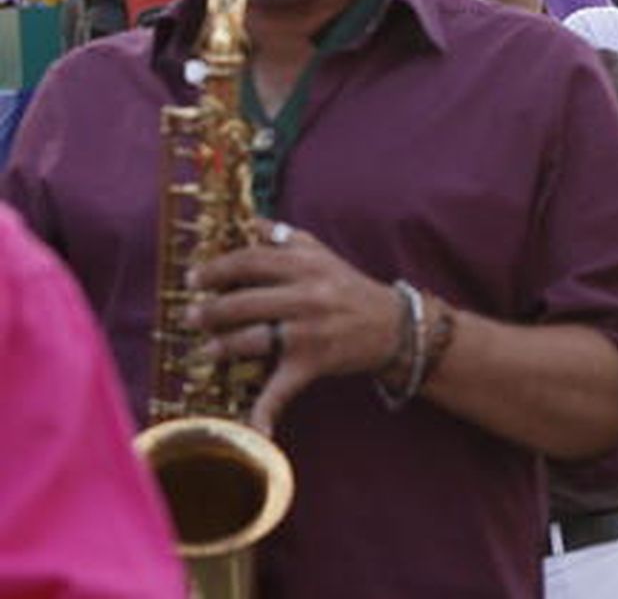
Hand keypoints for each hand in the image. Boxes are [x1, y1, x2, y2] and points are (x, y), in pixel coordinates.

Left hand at [185, 218, 401, 433]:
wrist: (394, 326)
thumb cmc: (348, 287)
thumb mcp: (321, 253)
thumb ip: (283, 237)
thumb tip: (245, 219)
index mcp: (305, 264)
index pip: (250, 259)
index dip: (216, 268)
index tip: (194, 278)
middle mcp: (307, 294)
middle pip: (244, 301)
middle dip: (210, 311)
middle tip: (192, 316)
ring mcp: (309, 330)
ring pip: (252, 340)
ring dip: (220, 348)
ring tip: (203, 351)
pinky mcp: (314, 362)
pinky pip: (283, 388)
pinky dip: (266, 411)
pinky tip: (254, 427)